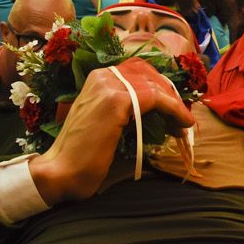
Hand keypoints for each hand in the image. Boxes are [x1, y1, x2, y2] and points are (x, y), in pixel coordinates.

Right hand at [27, 59, 195, 204]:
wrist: (60, 172)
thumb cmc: (82, 154)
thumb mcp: (106, 121)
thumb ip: (126, 108)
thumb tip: (159, 105)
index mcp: (97, 78)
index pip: (140, 71)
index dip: (161, 87)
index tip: (173, 108)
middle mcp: (102, 75)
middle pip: (151, 75)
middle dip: (170, 95)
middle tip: (180, 117)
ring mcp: (108, 86)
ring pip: (156, 87)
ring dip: (175, 105)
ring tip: (182, 125)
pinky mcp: (117, 101)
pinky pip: (156, 98)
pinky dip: (174, 110)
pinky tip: (183, 124)